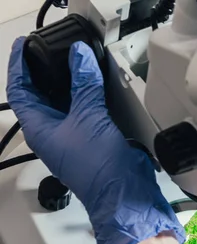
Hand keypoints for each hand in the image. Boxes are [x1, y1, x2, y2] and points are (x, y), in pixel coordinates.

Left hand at [6, 38, 184, 243]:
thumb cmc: (98, 168)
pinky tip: (97, 85)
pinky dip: (89, 96)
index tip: (24, 46)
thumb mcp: (89, 117)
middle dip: (43, 72)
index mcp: (39, 129)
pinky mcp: (94, 140)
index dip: (19, 66)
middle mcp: (53, 133)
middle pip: (40, 96)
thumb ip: (84, 84)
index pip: (19, 91)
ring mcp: (73, 137)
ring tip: (74, 62)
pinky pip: (85, 112)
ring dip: (68, 83)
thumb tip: (79, 56)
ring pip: (64, 104)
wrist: (125, 193)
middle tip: (49, 50)